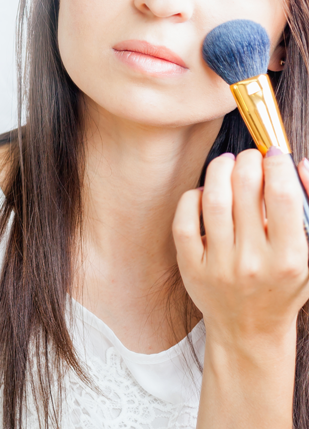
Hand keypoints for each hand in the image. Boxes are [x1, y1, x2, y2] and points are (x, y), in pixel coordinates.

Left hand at [172, 148, 308, 347]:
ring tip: (226, 163)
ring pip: (212, 200)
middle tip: (248, 156)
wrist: (249, 328)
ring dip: (219, 170)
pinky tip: (204, 192)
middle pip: (244, 189)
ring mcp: (218, 265)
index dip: (276, 163)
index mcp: (290, 257)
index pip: (282, 194)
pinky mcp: (191, 267)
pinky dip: (192, 197)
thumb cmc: (283, 284)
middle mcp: (253, 262)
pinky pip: (184, 221)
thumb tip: (298, 163)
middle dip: (247, 160)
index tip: (274, 153)